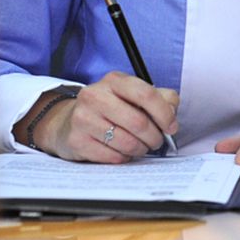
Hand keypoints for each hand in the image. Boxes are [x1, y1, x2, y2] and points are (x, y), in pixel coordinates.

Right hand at [32, 71, 179, 162]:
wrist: (67, 122)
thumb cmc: (109, 109)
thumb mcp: (133, 96)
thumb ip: (160, 98)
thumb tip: (172, 112)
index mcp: (114, 81)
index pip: (146, 94)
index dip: (164, 113)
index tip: (171, 127)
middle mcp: (95, 95)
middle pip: (138, 122)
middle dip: (154, 137)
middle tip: (156, 141)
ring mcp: (83, 118)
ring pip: (126, 142)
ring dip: (140, 149)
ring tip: (139, 147)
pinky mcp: (77, 140)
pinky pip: (112, 156)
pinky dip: (123, 158)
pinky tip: (121, 151)